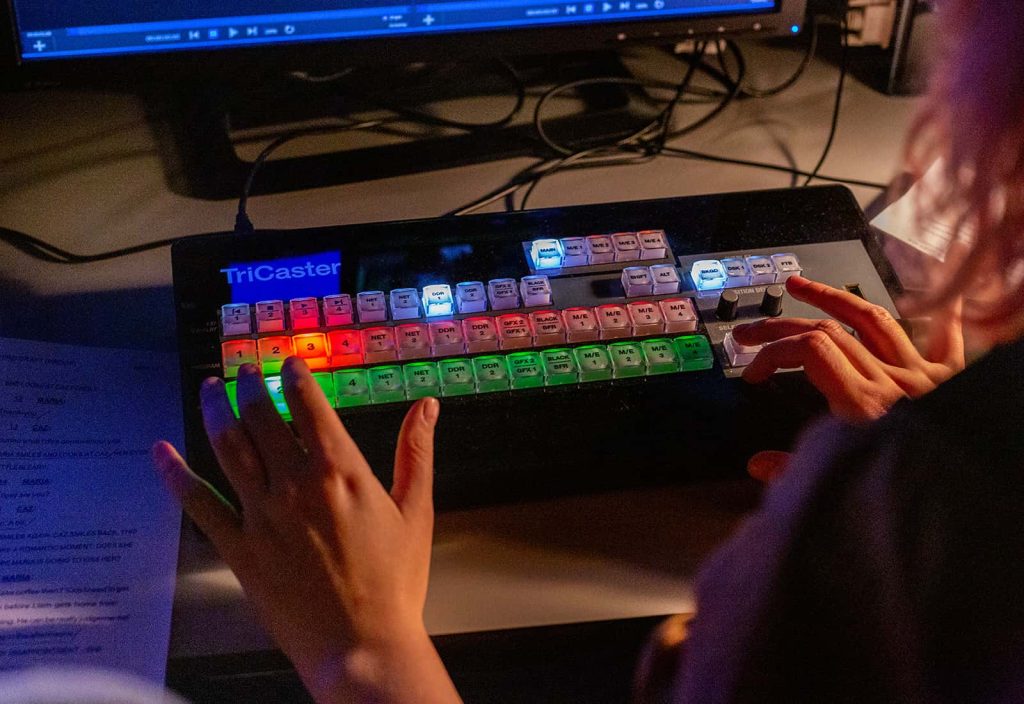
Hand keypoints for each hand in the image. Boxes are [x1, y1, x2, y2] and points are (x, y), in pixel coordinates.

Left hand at [152, 358, 460, 703]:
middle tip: (243, 370)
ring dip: (215, 410)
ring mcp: (261, 514)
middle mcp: (295, 484)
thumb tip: (428, 407)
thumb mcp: (415, 511)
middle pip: (261, 417)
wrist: (361, 645)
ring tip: (209, 388)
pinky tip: (162, 451)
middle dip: (249, 385)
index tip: (288, 362)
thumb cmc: (394, 582)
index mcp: (340, 470)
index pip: (308, 404)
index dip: (295, 376)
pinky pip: (198, 503)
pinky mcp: (239, 548)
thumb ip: (416, 453)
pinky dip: (176, 474)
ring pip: (227, 447)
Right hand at [733, 275, 964, 480]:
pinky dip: (942, 313)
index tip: (754, 370)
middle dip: (782, 326)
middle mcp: (893, 382)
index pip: (810, 351)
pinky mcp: (951, 381)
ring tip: (802, 288)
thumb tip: (761, 465)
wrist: (969, 492)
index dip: (774, 351)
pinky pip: (947, 337)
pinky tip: (940, 293)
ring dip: (832, 300)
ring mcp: (922, 376)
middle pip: (829, 331)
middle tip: (752, 334)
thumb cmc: (913, 483)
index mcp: (863, 405)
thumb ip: (799, 472)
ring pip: (872, 320)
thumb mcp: (842, 484)